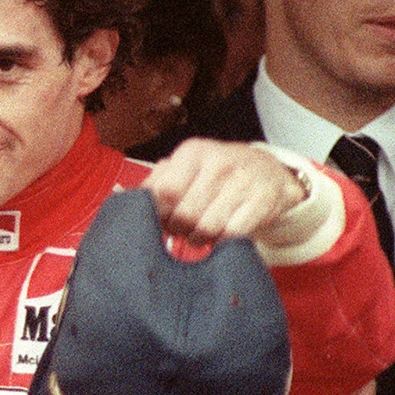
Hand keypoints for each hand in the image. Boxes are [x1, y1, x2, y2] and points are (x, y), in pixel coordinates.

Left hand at [141, 138, 306, 242]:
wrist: (270, 171)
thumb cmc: (215, 174)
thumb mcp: (186, 168)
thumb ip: (155, 182)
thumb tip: (124, 198)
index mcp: (193, 152)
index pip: (164, 192)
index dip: (158, 214)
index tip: (160, 221)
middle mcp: (219, 162)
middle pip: (184, 214)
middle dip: (178, 229)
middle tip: (182, 229)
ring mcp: (244, 181)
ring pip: (207, 228)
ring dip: (199, 239)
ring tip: (200, 233)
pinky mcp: (264, 201)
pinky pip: (233, 235)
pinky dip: (222, 242)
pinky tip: (221, 236)